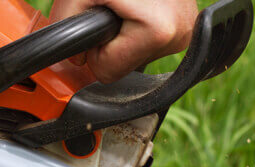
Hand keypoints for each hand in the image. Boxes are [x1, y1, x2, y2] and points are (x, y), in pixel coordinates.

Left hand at [49, 0, 196, 83]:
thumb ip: (65, 26)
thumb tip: (74, 57)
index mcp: (157, 30)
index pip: (107, 71)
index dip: (94, 46)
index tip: (99, 17)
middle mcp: (179, 33)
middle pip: (124, 63)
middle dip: (111, 37)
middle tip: (113, 5)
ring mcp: (188, 27)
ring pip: (138, 51)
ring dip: (125, 27)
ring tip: (127, 1)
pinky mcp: (189, 19)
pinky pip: (151, 36)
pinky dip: (138, 20)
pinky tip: (139, 3)